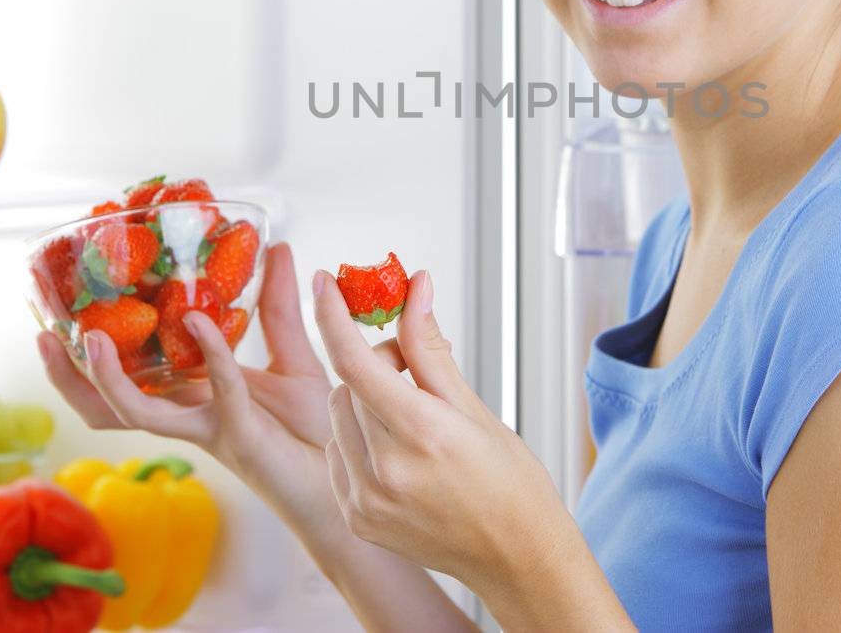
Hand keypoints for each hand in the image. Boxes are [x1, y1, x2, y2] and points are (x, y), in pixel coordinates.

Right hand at [38, 241, 360, 551]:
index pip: (127, 378)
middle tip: (46, 333)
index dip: (90, 353)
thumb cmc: (317, 428)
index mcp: (192, 396)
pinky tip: (200, 323)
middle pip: (107, 406)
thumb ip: (277, 307)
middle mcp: (189, 416)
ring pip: (137, 414)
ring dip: (107, 380)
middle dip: (68, 376)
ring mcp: (209, 430)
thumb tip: (274, 247)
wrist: (349, 476)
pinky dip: (209, 355)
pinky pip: (217, 394)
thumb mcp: (294, 356)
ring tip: (91, 340)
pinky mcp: (241, 437)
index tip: (69, 307)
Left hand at [312, 266, 572, 594]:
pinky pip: (338, 454)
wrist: (518, 557)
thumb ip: (430, 348)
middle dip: (375, 366)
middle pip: (349, 386)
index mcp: (421, 434)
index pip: (356, 362)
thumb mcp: (474, 407)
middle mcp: (385, 471)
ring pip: (338, 418)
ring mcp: (366, 501)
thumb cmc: (510, 481)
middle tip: (415, 373)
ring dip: (363, 404)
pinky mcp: (357, 519)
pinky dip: (357, 439)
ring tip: (410, 419)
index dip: (333, 316)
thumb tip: (415, 288)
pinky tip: (395, 452)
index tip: (323, 283)